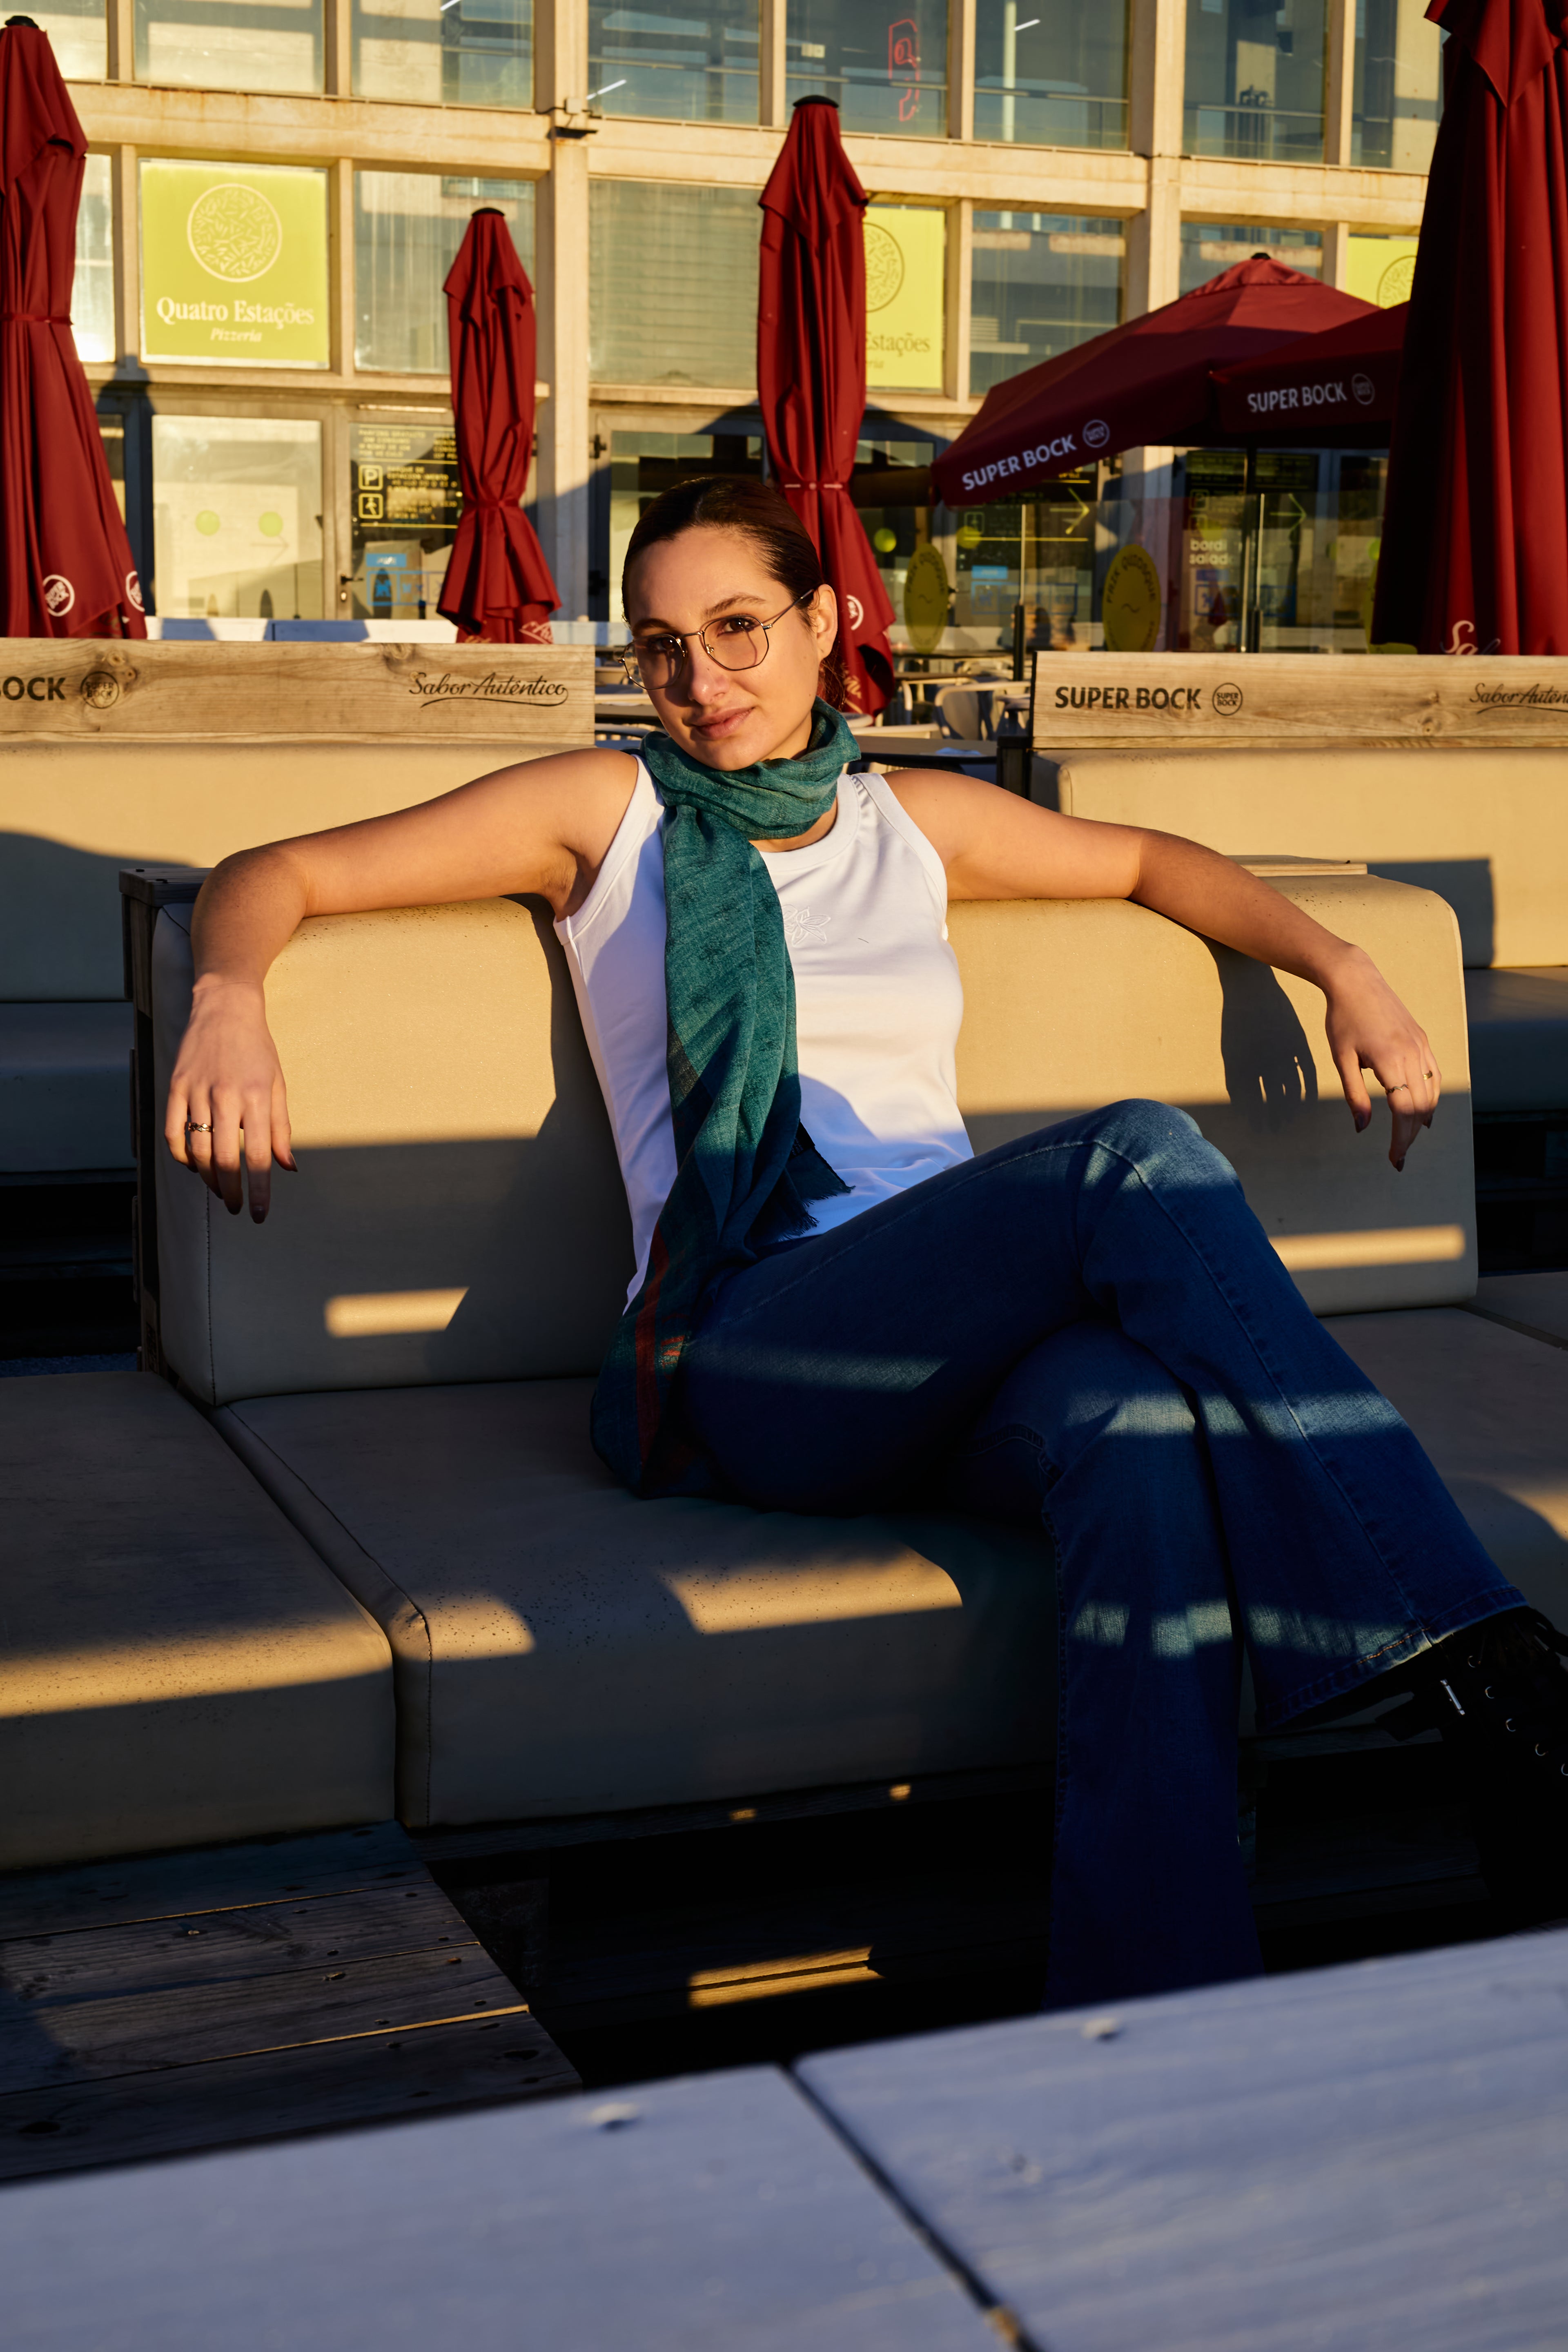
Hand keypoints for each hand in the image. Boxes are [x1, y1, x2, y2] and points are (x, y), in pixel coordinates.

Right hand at [164, 978, 295, 1220]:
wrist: (225, 1009)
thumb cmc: (257, 1050)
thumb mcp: (278, 1086)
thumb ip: (281, 1129)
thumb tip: (286, 1167)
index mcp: (258, 1098)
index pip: (258, 1157)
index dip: (259, 1191)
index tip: (258, 1214)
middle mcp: (226, 1096)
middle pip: (224, 1160)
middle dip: (231, 1191)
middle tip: (237, 1207)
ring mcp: (197, 1091)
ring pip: (197, 1150)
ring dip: (207, 1177)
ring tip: (219, 1189)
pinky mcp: (175, 1086)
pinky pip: (173, 1132)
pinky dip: (182, 1155)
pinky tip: (194, 1165)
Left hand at [1323, 947, 1440, 1170]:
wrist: (1357, 981)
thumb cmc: (1342, 1019)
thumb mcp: (1341, 1059)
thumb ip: (1354, 1095)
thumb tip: (1362, 1128)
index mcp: (1390, 1061)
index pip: (1404, 1111)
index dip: (1401, 1139)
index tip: (1395, 1159)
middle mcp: (1412, 1054)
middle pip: (1420, 1107)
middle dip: (1411, 1136)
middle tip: (1399, 1157)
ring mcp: (1421, 1046)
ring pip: (1431, 1093)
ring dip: (1422, 1120)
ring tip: (1408, 1139)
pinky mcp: (1422, 1040)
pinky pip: (1434, 1076)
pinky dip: (1431, 1098)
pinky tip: (1424, 1114)